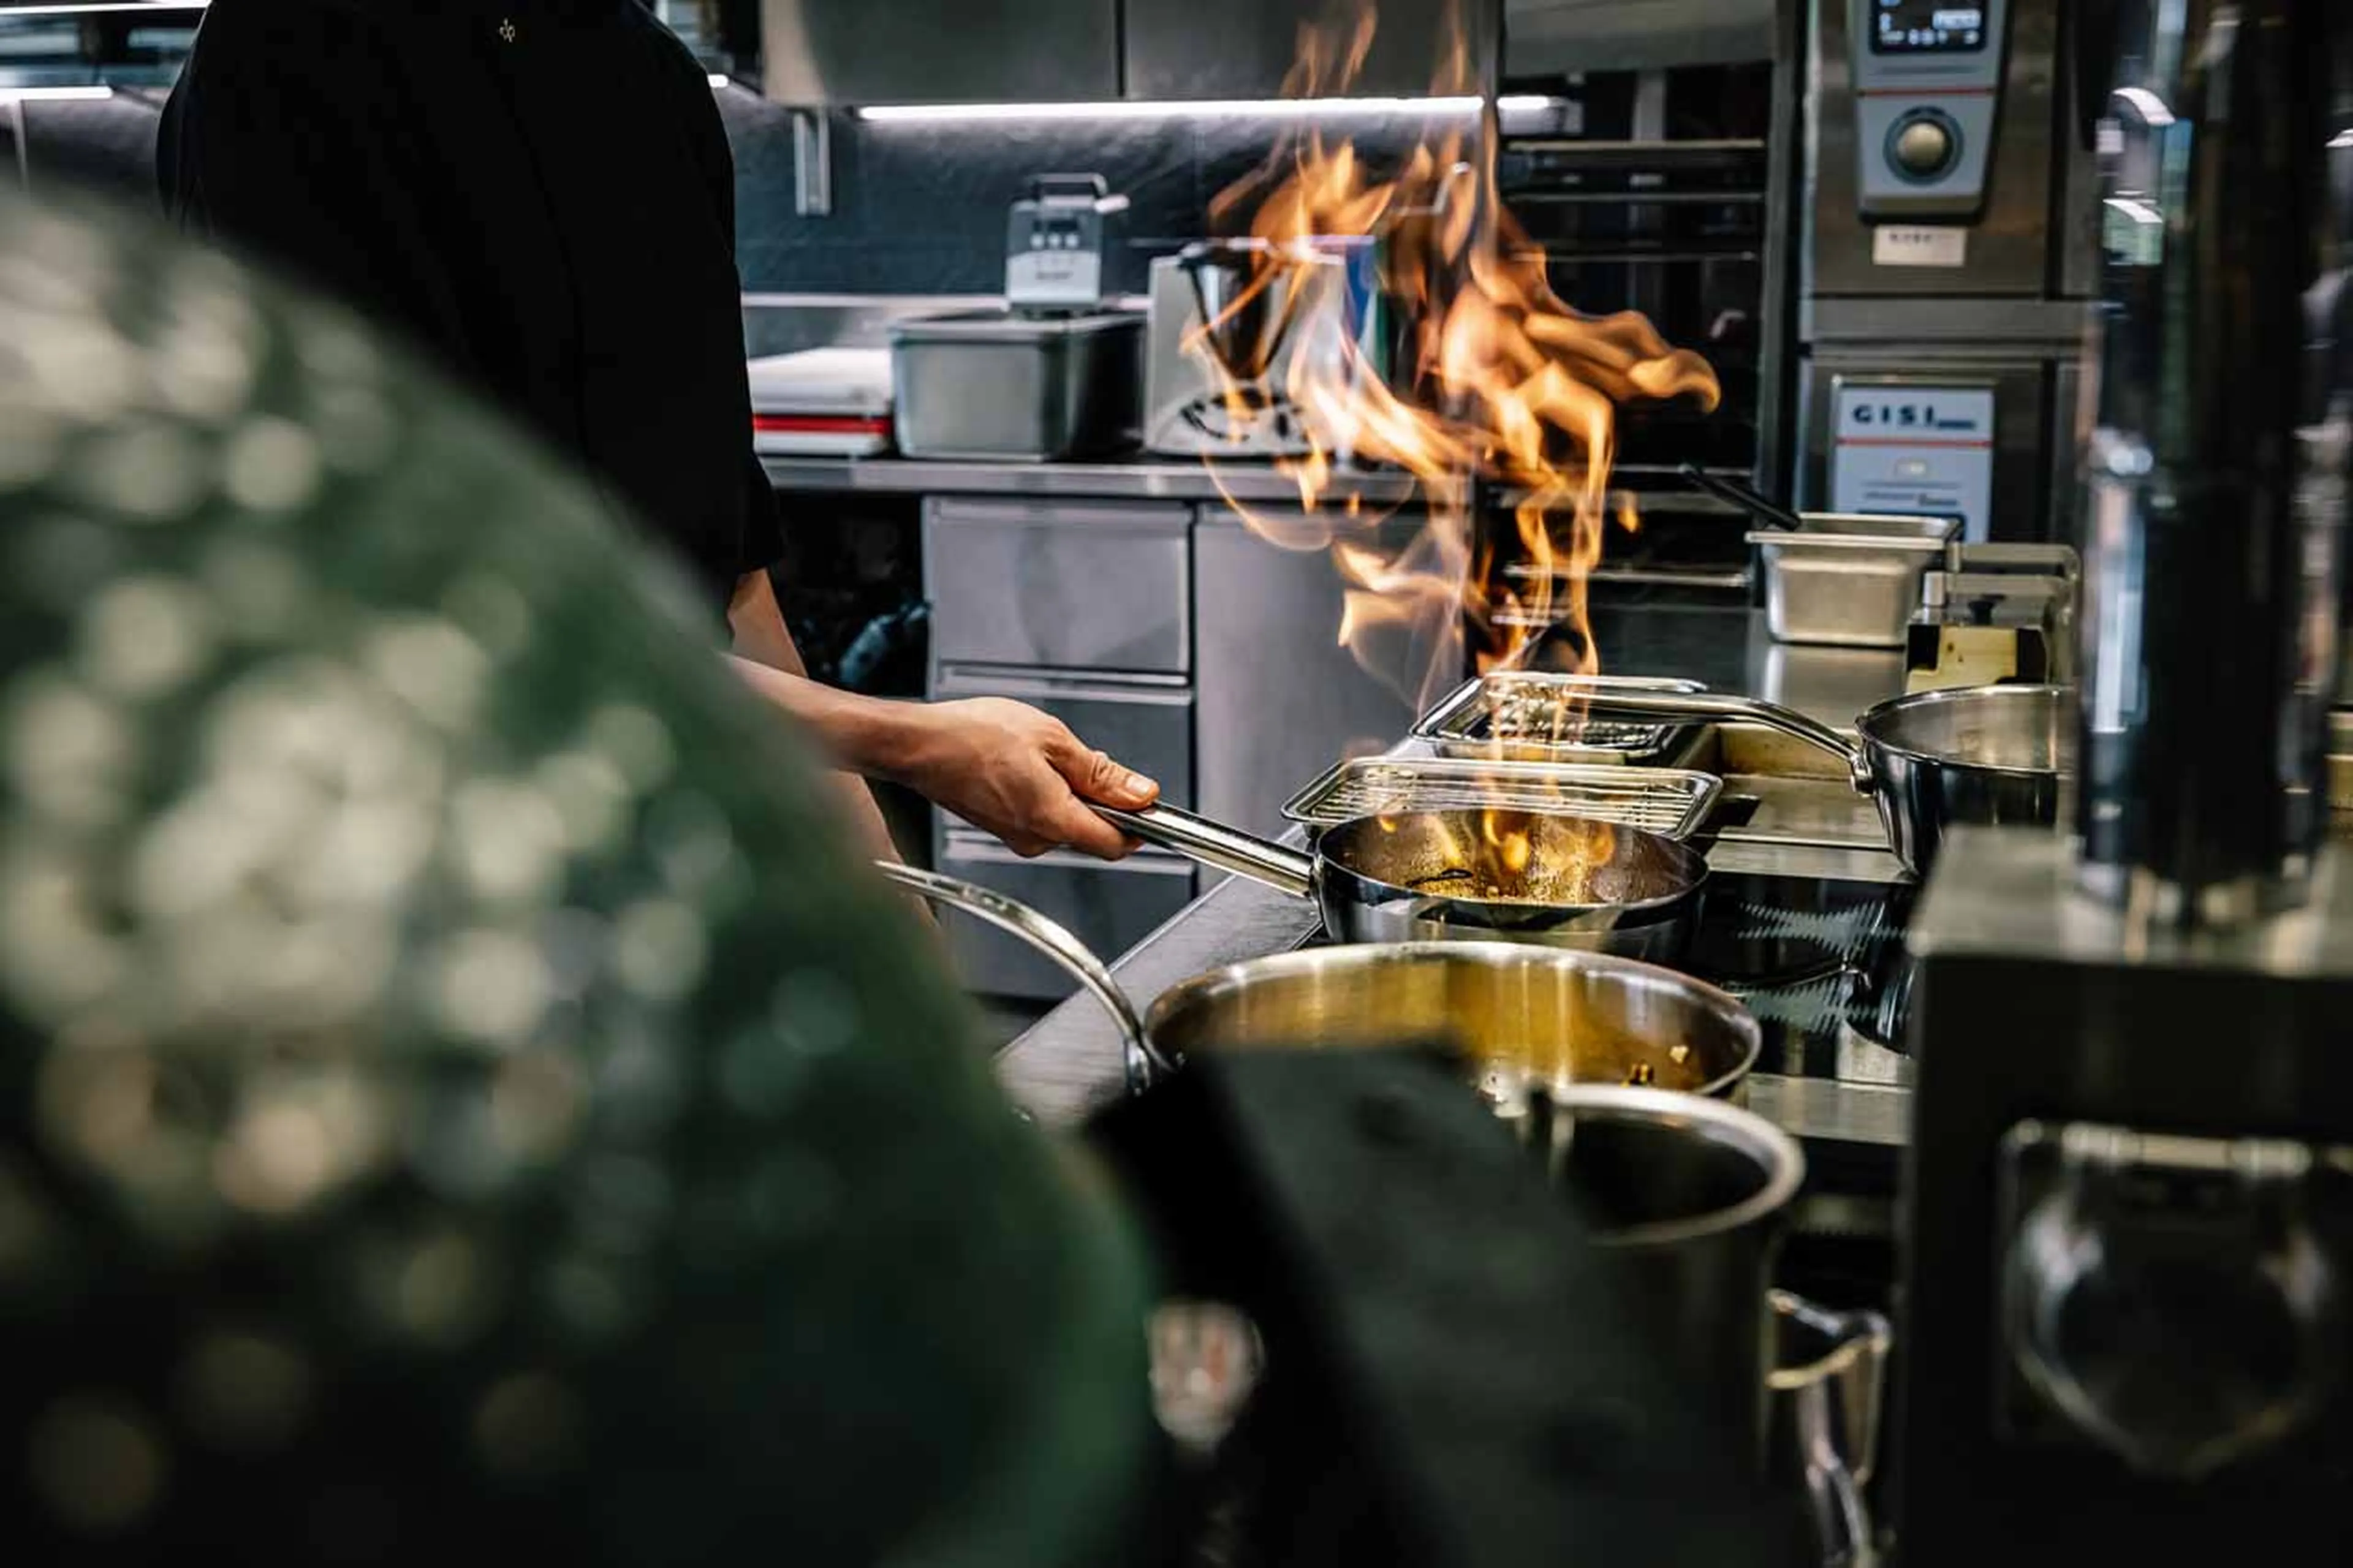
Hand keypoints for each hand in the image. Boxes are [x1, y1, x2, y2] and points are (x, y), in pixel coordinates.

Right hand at [895, 698, 1160, 859]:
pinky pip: (1041, 815)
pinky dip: (1046, 792)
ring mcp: (1016, 836)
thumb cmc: (972, 737)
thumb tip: (1141, 793)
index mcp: (1054, 819)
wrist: (918, 745)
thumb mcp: (1052, 739)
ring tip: (1043, 754)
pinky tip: (1026, 763)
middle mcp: (1035, 838)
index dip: (1139, 824)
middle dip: (1100, 798)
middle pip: (1092, 831)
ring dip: (1070, 792)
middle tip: (1081, 758)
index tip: (1146, 803)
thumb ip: (1101, 773)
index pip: (1116, 844)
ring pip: (1066, 821)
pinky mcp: (1002, 827)